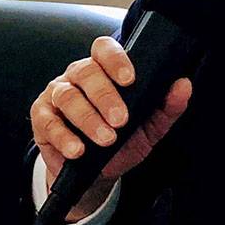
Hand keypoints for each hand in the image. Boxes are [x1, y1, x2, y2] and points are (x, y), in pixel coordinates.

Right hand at [30, 36, 191, 218]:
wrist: (96, 174)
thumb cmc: (122, 141)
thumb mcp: (149, 127)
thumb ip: (166, 106)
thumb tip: (183, 85)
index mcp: (103, 71)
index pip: (104, 49)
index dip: (115, 59)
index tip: (129, 79)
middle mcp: (77, 77)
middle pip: (86, 72)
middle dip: (105, 96)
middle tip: (121, 120)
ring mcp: (56, 95)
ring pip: (67, 96)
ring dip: (88, 119)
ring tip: (105, 139)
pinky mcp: (42, 118)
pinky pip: (48, 122)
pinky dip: (64, 137)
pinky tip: (78, 150)